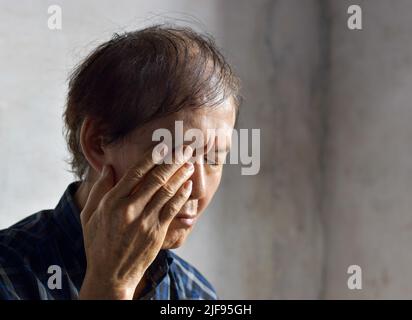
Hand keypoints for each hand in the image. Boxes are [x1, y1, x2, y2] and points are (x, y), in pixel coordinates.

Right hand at [79, 145, 193, 298]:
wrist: (110, 274)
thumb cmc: (97, 242)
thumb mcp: (89, 215)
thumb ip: (99, 190)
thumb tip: (108, 167)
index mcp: (112, 202)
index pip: (135, 173)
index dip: (152, 157)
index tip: (164, 146)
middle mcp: (129, 210)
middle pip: (156, 179)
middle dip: (173, 161)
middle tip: (185, 149)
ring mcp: (145, 222)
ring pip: (167, 192)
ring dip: (181, 175)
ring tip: (190, 163)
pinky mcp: (157, 233)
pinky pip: (172, 209)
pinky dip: (182, 195)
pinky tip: (188, 185)